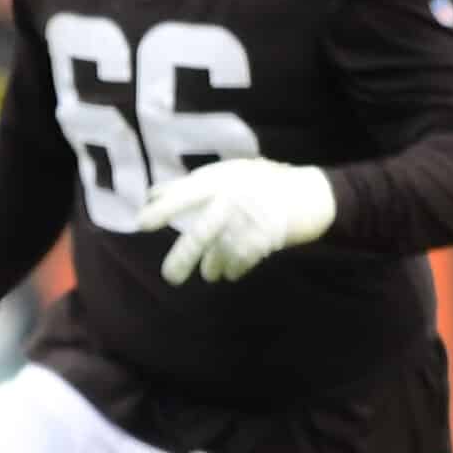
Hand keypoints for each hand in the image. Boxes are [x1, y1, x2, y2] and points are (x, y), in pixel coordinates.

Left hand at [136, 160, 335, 284]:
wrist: (311, 193)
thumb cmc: (261, 183)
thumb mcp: (226, 174)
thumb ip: (190, 185)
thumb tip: (152, 194)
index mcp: (220, 181)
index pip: (186, 194)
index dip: (164, 208)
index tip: (141, 224)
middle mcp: (234, 198)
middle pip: (202, 233)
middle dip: (183, 257)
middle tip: (170, 278)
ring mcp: (252, 219)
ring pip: (221, 252)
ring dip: (212, 266)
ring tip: (209, 273)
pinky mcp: (268, 237)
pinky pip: (241, 260)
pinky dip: (233, 268)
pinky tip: (229, 273)